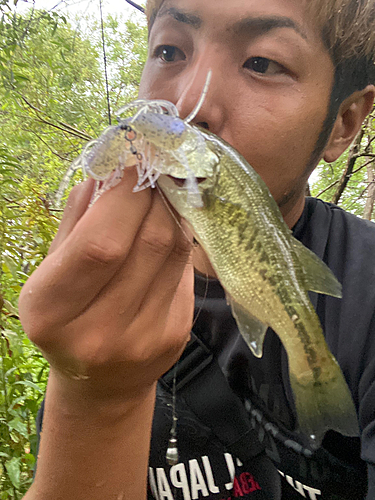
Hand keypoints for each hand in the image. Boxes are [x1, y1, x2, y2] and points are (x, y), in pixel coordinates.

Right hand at [19, 168, 193, 403]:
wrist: (100, 383)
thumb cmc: (66, 318)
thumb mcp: (53, 270)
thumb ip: (77, 219)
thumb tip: (111, 168)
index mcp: (52, 311)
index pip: (101, 243)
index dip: (124, 195)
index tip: (134, 162)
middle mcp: (100, 331)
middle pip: (148, 241)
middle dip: (154, 194)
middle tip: (152, 172)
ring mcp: (145, 337)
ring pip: (174, 250)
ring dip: (171, 211)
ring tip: (159, 195)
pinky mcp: (176, 334)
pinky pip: (184, 269)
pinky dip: (178, 239)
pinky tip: (165, 231)